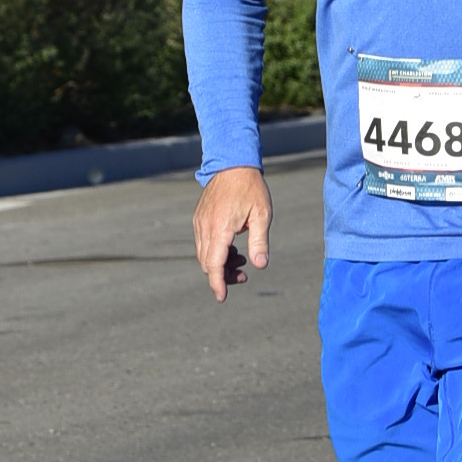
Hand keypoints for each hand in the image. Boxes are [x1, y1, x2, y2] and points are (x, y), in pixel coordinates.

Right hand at [192, 166, 270, 301]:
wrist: (233, 164)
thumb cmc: (251, 188)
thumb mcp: (262, 215)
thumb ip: (260, 242)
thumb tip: (260, 265)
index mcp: (221, 228)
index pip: (214, 264)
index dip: (217, 283)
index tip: (221, 297)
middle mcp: (205, 227)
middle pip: (207, 263)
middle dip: (222, 275)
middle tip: (243, 274)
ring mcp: (200, 223)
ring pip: (204, 255)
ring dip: (220, 264)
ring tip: (241, 260)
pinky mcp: (199, 219)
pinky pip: (203, 244)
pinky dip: (215, 252)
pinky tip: (232, 247)